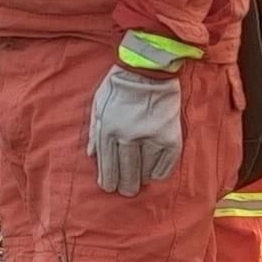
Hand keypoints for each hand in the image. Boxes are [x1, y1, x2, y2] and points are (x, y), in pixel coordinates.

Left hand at [89, 64, 184, 193]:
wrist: (149, 70)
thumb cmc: (119, 86)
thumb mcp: (98, 105)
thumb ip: (94, 132)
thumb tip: (90, 155)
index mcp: (109, 130)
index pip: (108, 165)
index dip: (108, 180)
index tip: (109, 187)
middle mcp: (129, 137)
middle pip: (127, 173)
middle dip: (125, 186)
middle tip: (126, 191)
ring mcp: (151, 138)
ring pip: (146, 172)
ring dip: (142, 179)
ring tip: (140, 182)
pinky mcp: (170, 138)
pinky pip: (165, 166)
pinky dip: (159, 172)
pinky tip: (154, 173)